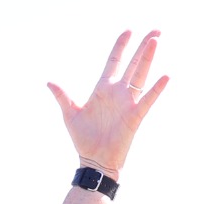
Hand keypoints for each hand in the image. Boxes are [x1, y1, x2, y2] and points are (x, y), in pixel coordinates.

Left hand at [50, 30, 169, 176]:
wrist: (94, 161)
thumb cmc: (83, 139)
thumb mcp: (70, 114)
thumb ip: (62, 97)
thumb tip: (49, 82)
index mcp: (103, 89)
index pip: (114, 61)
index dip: (121, 46)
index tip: (128, 31)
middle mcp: (118, 93)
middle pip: (133, 64)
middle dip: (143, 47)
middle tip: (155, 31)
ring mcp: (128, 103)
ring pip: (141, 76)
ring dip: (148, 59)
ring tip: (155, 41)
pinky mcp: (135, 117)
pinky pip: (147, 100)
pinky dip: (156, 89)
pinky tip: (165, 77)